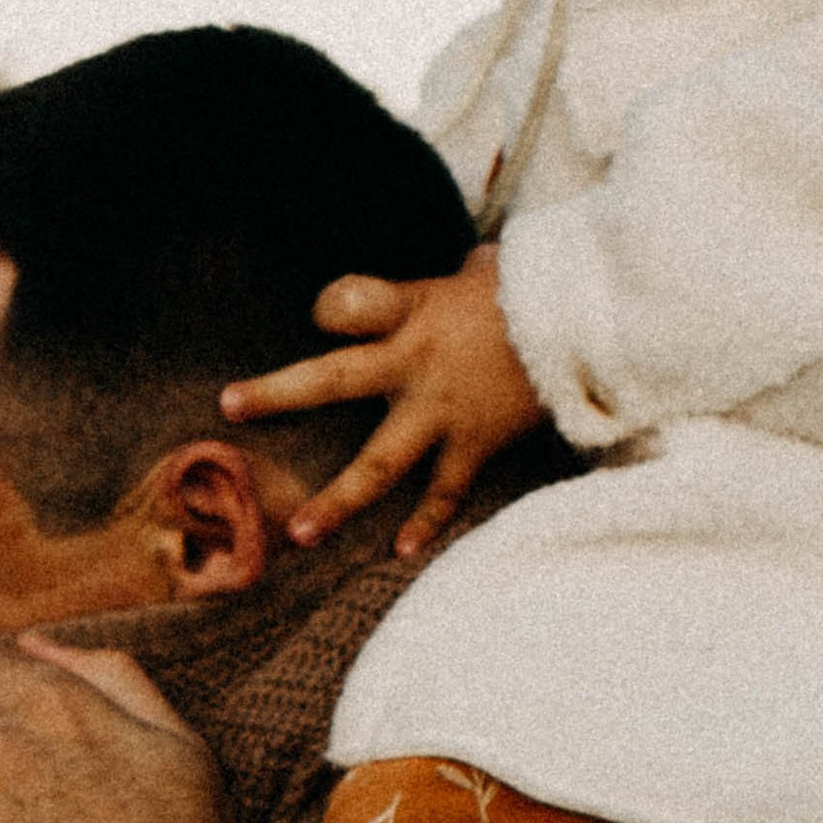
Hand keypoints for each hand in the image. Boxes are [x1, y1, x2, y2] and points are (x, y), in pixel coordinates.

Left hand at [219, 250, 545, 554]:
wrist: (590, 324)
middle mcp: (416, 361)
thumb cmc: (530, 292)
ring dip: (339, 499)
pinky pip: (444, 490)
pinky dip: (425, 523)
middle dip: (279, 394)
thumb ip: (439, 287)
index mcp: (413, 310)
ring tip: (299, 532)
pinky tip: (399, 550)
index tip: (320, 315)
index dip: (328, 308)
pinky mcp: (476, 442)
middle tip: (231, 407)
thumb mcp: (477, 271)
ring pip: (380, 461)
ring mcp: (443, 409)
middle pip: (333, 377)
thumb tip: (455, 276)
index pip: (346, 303)